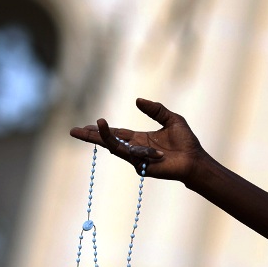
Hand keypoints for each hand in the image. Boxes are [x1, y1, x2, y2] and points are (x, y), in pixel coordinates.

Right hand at [70, 98, 205, 182]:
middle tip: (73, 132)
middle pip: (108, 142)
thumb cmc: (186, 142)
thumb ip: (155, 110)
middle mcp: (135, 149)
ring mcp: (137, 159)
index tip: (86, 126)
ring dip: (103, 137)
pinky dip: (128, 147)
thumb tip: (137, 100)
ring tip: (92, 127)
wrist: (194, 160)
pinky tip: (124, 141)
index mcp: (139, 139)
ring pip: (114, 148)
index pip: (116, 134)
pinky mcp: (141, 166)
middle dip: (91, 137)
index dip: (102, 130)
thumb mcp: (171, 119)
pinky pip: (130, 154)